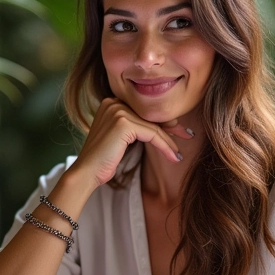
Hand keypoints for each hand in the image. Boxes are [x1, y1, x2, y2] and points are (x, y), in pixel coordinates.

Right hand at [69, 98, 192, 189]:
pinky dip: (165, 146)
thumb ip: (135, 128)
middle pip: (150, 116)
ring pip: (153, 126)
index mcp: (111, 102)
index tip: (178, 131)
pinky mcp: (123, 122)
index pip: (143, 111)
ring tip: (178, 155)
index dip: (162, 121)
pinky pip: (152, 134)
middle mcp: (113, 102)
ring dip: (169, 142)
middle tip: (188, 135)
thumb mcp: (121, 139)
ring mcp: (117, 110)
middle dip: (170, 127)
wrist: (86, 173)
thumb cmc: (103, 160)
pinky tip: (173, 156)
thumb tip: (162, 126)